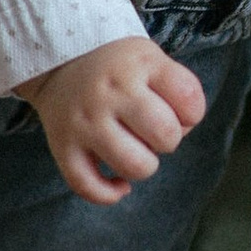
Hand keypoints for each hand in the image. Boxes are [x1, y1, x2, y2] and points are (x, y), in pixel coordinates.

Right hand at [19, 36, 208, 205]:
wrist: (58, 60)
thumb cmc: (118, 67)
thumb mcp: (152, 57)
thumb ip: (177, 90)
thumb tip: (182, 134)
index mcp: (138, 66)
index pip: (190, 103)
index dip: (192, 114)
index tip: (175, 109)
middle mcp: (109, 93)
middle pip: (165, 136)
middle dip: (169, 140)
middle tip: (152, 130)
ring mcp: (84, 122)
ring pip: (135, 166)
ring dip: (144, 166)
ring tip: (136, 151)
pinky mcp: (63, 146)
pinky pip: (88, 185)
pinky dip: (109, 193)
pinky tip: (119, 184)